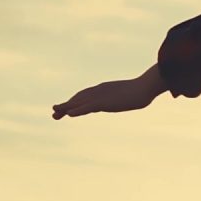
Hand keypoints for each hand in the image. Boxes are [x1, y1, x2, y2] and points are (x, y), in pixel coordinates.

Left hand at [52, 66, 166, 118]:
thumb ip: (128, 96)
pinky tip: (68, 114)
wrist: (146, 86)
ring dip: (66, 107)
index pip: (86, 95)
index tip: (66, 108)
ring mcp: (101, 96)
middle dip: (66, 105)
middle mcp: (99, 91)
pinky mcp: (104, 102)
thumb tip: (135, 98)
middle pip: (79, 98)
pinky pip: (87, 107)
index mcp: (105, 89)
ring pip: (79, 102)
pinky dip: (77, 110)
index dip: (75, 101)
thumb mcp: (132, 95)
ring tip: (55, 112)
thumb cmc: (144, 90)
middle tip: (54, 112)